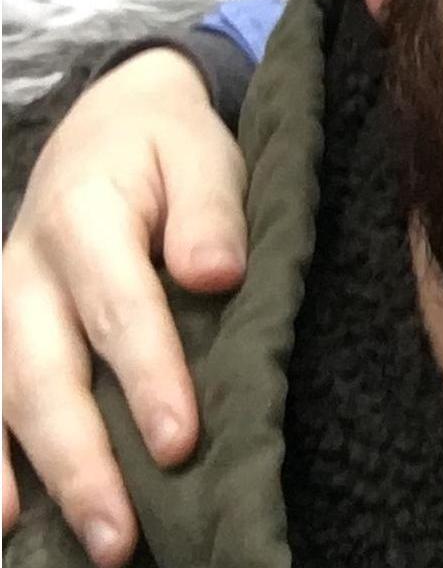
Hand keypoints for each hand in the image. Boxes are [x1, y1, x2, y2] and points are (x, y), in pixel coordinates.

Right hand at [3, 48, 246, 566]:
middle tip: (125, 534)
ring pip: (9, 403)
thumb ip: (209, 212)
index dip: (150, 377)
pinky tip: (8, 520)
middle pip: (49, 376)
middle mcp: (27, 272)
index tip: (182, 440)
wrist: (106, 122)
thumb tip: (217, 275)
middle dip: (85, 461)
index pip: (120, 309)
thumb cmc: (167, 148)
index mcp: (83, 217)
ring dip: (42, 479)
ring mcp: (3, 309)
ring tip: (92, 543)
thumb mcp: (202, 153)